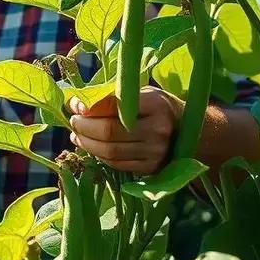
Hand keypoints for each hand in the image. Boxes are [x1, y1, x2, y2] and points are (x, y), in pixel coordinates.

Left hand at [67, 87, 182, 174]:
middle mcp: (158, 129)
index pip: (114, 105)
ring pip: (110, 151)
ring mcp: (155, 151)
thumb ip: (110, 96)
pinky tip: (92, 147)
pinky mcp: (151, 167)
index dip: (89, 107)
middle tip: (73, 122)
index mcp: (155, 104)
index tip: (75, 105)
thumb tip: (75, 104)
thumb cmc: (154, 107)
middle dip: (84, 127)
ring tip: (77, 135)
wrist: (186, 131)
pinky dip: (99, 155)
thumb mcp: (139, 93)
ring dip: (87, 144)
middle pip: (109, 131)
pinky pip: (116, 164)